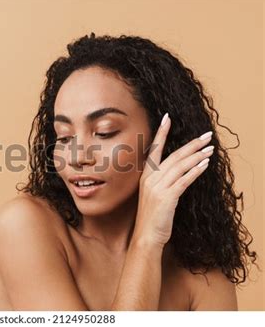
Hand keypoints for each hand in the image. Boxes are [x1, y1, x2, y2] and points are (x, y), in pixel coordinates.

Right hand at [131, 113, 213, 246]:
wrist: (146, 236)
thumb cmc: (152, 217)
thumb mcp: (154, 195)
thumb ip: (163, 181)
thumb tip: (180, 171)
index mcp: (146, 176)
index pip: (154, 149)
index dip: (161, 133)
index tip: (167, 118)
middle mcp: (150, 179)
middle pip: (173, 156)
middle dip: (191, 144)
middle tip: (206, 135)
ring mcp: (157, 188)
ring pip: (180, 166)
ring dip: (197, 156)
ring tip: (210, 149)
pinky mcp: (166, 197)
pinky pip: (183, 180)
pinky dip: (195, 171)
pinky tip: (204, 165)